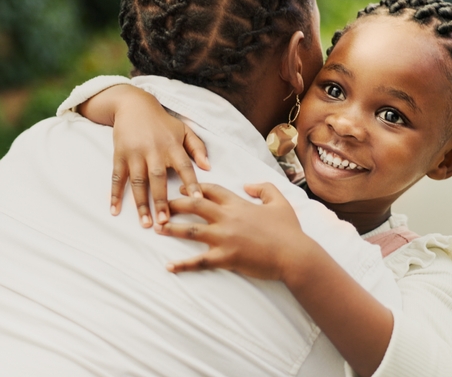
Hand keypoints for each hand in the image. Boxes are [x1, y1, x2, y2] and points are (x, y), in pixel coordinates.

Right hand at [106, 89, 209, 227]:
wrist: (133, 105)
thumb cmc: (162, 122)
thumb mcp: (183, 129)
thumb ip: (197, 147)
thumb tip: (208, 167)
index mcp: (172, 146)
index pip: (185, 167)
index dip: (192, 183)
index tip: (197, 200)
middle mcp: (153, 151)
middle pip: (158, 179)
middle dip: (161, 201)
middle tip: (165, 222)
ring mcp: (135, 154)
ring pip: (137, 182)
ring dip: (140, 203)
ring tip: (145, 223)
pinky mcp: (120, 155)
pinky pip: (117, 177)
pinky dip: (115, 194)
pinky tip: (115, 209)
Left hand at [156, 183, 315, 280]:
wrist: (295, 255)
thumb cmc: (289, 230)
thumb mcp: (280, 202)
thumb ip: (264, 188)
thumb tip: (248, 184)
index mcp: (238, 204)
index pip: (211, 189)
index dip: (194, 187)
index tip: (180, 187)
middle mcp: (227, 218)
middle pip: (194, 204)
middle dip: (174, 203)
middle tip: (160, 204)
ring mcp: (224, 238)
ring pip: (190, 231)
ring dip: (171, 229)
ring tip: (156, 228)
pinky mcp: (225, 258)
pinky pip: (199, 261)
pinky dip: (183, 265)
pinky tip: (169, 266)